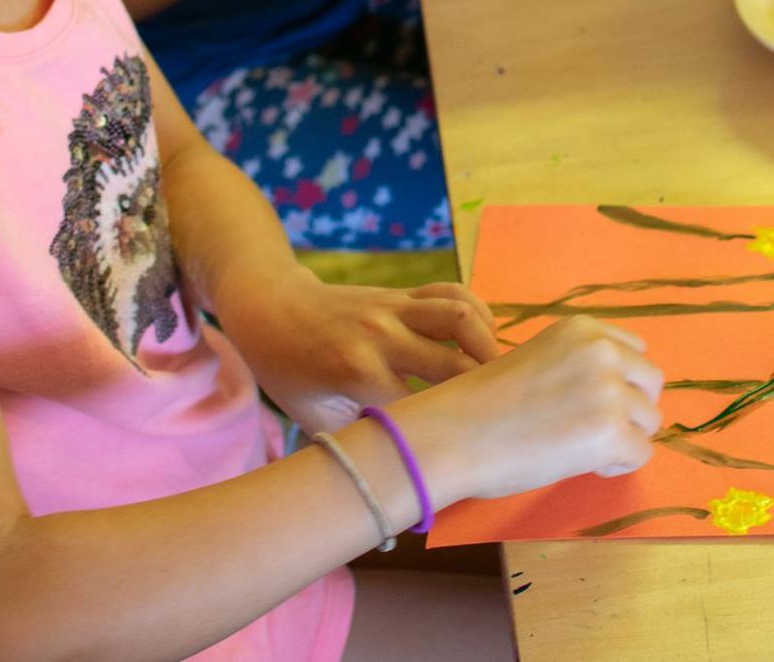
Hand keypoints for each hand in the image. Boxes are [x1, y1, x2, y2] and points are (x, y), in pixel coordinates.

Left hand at [216, 266, 497, 434]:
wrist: (269, 308)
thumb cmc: (290, 373)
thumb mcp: (314, 419)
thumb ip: (359, 443)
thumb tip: (399, 481)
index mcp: (357, 373)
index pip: (422, 411)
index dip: (448, 436)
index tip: (471, 458)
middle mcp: (381, 336)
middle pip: (454, 363)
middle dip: (484, 394)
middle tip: (505, 420)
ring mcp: (393, 308)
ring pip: (461, 315)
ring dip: (489, 344)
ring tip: (504, 375)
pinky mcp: (402, 292)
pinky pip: (451, 292)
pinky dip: (477, 311)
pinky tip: (484, 338)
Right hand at [390, 316, 662, 505]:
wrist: (455, 434)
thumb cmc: (485, 403)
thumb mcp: (540, 358)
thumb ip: (579, 364)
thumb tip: (619, 392)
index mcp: (583, 329)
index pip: (635, 352)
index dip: (619, 382)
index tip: (586, 402)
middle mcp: (602, 351)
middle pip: (652, 384)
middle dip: (630, 409)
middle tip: (590, 430)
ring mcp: (609, 392)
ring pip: (650, 422)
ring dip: (623, 438)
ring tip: (581, 449)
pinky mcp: (611, 433)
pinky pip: (641, 454)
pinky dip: (617, 464)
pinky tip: (583, 464)